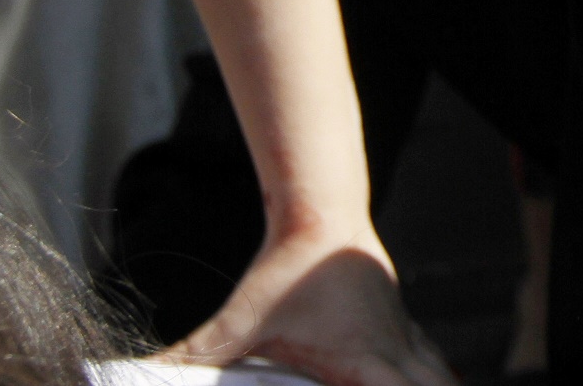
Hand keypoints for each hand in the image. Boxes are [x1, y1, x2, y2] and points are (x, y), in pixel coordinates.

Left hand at [164, 224, 458, 385]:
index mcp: (361, 358)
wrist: (321, 213)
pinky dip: (431, 374)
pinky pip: (427, 355)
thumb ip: (195, 352)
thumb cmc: (284, 269)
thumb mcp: (240, 321)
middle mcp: (391, 346)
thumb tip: (143, 373)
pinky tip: (434, 383)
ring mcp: (402, 330)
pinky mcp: (400, 319)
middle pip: (438, 385)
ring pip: (439, 372)